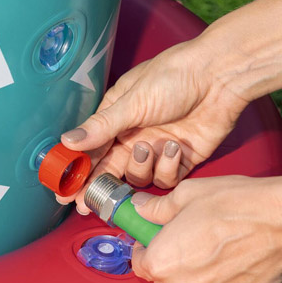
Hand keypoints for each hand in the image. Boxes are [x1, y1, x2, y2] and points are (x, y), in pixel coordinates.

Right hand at [58, 37, 249, 212]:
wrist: (218, 78)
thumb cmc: (173, 78)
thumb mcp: (131, 102)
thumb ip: (100, 128)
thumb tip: (66, 142)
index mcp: (118, 118)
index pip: (91, 150)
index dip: (77, 171)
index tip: (64, 193)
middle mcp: (135, 136)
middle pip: (111, 170)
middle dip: (99, 187)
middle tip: (87, 204)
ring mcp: (158, 149)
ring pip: (138, 178)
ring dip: (141, 167)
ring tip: (149, 147)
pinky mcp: (181, 160)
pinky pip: (166, 178)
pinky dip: (168, 166)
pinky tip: (175, 146)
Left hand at [128, 175, 281, 282]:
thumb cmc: (235, 204)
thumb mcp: (188, 195)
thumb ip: (157, 208)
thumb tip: (139, 209)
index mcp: (160, 261)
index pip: (140, 263)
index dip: (149, 248)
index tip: (162, 239)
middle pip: (165, 280)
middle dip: (176, 264)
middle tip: (199, 242)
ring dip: (199, 280)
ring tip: (222, 255)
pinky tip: (234, 271)